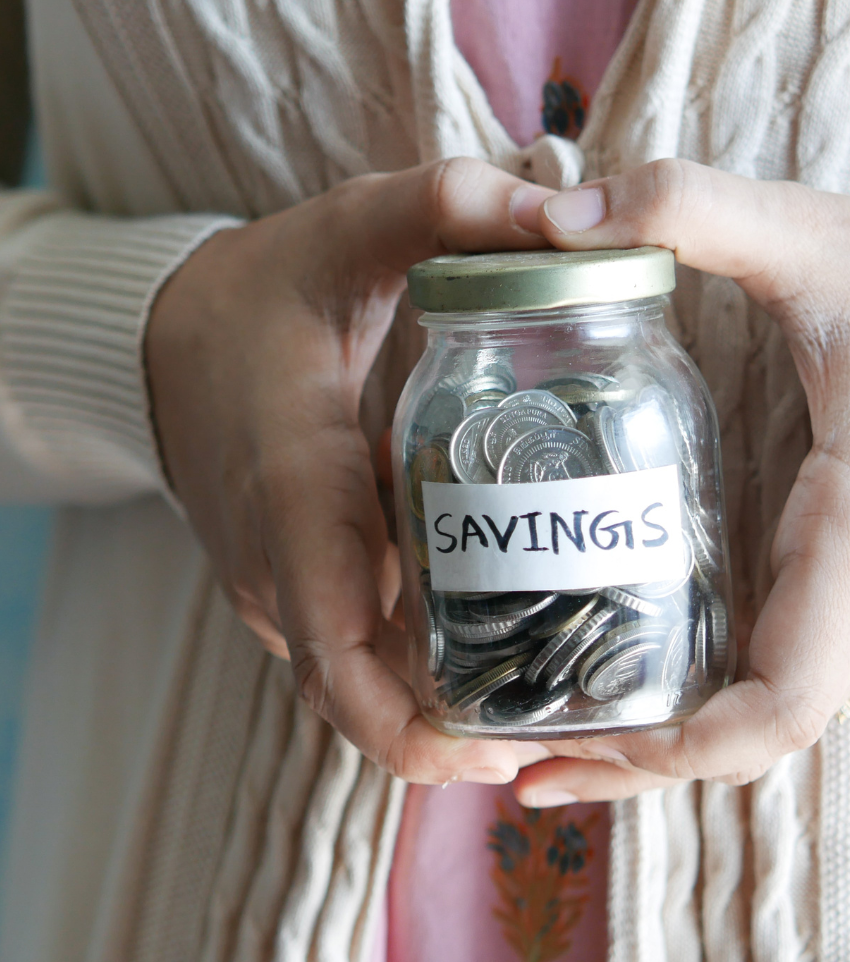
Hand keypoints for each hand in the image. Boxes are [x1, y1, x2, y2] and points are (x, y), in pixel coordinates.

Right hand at [146, 158, 553, 784]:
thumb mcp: (351, 229)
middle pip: (360, 697)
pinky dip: (418, 664)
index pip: (338, 649)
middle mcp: (278, 563)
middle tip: (568, 725)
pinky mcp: (288, 584)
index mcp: (295, 489)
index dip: (412, 727)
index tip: (505, 753)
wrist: (169, 336)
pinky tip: (497, 637)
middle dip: (455, 735)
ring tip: (552, 693)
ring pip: (360, 682)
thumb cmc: (265, 289)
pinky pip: (354, 648)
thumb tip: (564, 216)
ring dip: (443, 705)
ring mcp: (276, 585)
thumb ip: (447, 208)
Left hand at [512, 158, 849, 803]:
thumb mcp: (807, 235)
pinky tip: (656, 687)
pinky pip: (811, 682)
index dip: (685, 745)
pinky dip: (731, 703)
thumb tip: (553, 213)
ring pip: (789, 716)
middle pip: (769, 728)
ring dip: (684, 738)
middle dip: (651, 756)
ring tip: (569, 733)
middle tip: (530, 762)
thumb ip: (688, 209)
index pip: (786, 689)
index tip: (584, 747)